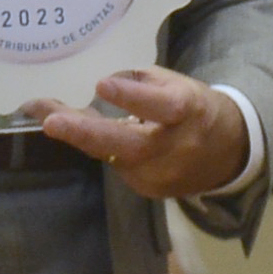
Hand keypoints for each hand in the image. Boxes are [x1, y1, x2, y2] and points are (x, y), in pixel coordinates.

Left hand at [28, 69, 248, 199]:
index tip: (101, 84)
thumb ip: (140, 84)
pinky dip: (94, 146)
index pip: (163, 106)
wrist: (227, 153)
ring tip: (45, 117)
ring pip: (114, 157)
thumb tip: (97, 87)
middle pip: (131, 145)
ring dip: (79, 137)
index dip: (133, 97)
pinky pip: (116, 165)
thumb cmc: (194, 108)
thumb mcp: (177, 84)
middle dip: (87, 134)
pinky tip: (70, 130)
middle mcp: (176, 148)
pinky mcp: (149, 189)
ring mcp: (161, 176)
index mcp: (190, 111)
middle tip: (51, 122)